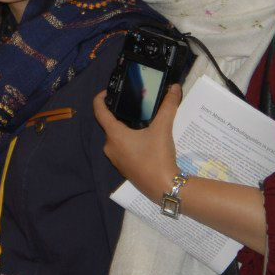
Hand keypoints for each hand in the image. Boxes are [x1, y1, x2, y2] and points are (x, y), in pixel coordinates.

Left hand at [93, 84, 181, 200]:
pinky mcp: (123, 168)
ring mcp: (115, 159)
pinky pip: (121, 149)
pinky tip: (142, 139)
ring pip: (116, 137)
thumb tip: (174, 87)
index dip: (100, 99)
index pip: (99, 111)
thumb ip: (168, 106)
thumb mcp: (163, 129)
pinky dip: (127, 141)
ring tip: (139, 120)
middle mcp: (109, 146)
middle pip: (109, 124)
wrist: (164, 187)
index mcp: (114, 135)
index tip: (108, 92)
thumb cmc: (158, 157)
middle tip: (132, 105)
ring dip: (124, 128)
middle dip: (118, 114)